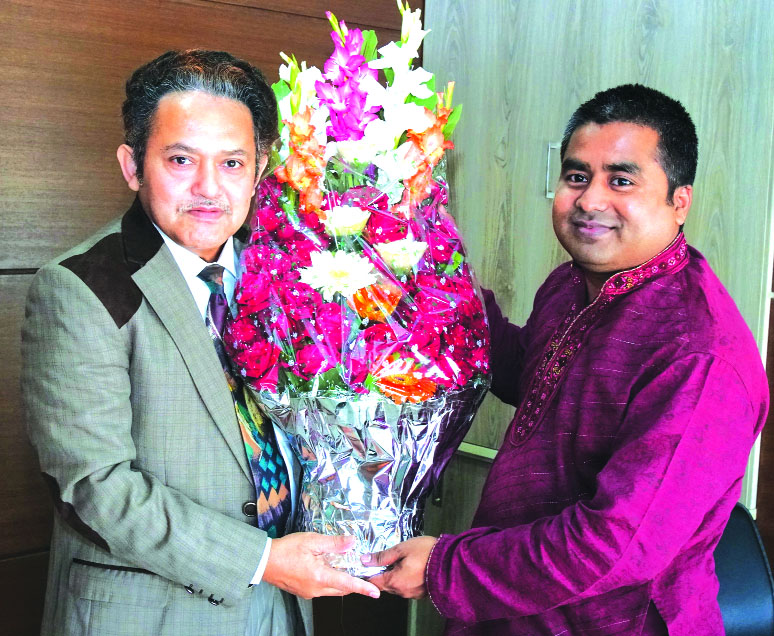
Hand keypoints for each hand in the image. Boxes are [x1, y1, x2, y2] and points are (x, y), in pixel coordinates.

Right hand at [262, 532, 379, 598]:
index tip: (375, 592)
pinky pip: (321, 589)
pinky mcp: (303, 591)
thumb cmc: (286, 550)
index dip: (363, 587)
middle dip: (352, 583)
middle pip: (341, 589)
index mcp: (320, 576)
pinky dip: (328, 581)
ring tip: (342, 567)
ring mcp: (309, 592)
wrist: (264, 561)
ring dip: (340, 581)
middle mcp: (316, 589)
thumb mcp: (312, 541)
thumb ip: (334, 543)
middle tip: (360, 572)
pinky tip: (325, 568)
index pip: (347, 584)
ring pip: (331, 590)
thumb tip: (352, 542)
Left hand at [363, 536, 437, 598]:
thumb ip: (382, 556)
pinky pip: (408, 587)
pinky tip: (413, 567)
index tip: (371, 562)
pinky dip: (406, 578)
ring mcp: (412, 594)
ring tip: (404, 560)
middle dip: (383, 572)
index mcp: (395, 581)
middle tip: (390, 558)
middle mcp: (402, 591)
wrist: (451, 561)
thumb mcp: (402, 549)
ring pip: (396, 586)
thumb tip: (366, 560)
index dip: (369, 572)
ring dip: (396, 575)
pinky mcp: (421, 593)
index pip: (373, 581)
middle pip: (384, 584)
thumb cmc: (427, 553)